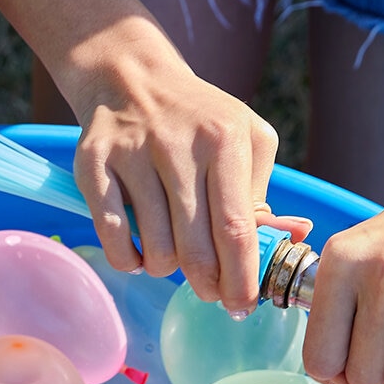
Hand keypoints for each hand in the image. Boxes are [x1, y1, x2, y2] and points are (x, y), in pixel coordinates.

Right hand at [68, 44, 308, 311]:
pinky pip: (113, 237)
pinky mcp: (93, 164)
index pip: (236, 227)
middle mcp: (176, 145)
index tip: (243, 305)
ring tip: (170, 258)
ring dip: (165, 269)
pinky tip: (138, 254)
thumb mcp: (245, 139)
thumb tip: (289, 239)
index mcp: (223, 139)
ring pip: (155, 248)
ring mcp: (131, 154)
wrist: (131, 78)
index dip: (242, 276)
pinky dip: (128, 260)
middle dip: (207, 284)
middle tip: (209, 291)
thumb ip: (262, 192)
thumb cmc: (198, 119)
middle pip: (196, 246)